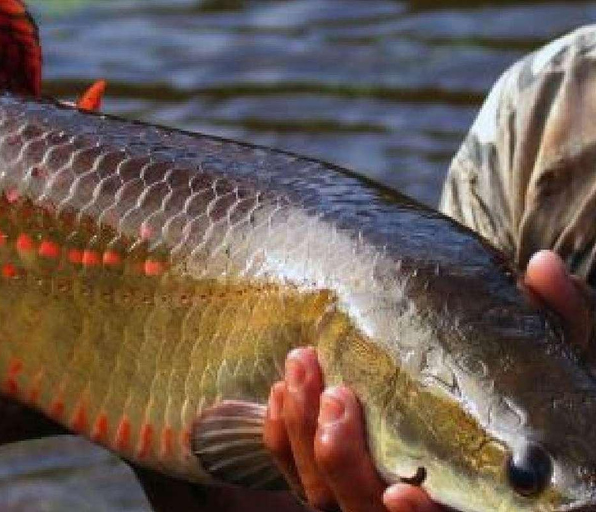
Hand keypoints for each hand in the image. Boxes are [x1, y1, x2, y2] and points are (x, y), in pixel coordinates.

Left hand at [261, 249, 593, 511]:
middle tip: (335, 393)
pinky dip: (282, 439)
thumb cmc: (523, 393)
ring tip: (299, 368)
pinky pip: (294, 473)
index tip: (403, 490)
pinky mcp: (332, 473)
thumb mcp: (553, 360)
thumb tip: (542, 265)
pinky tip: (282, 390)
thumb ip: (558, 321)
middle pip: (362, 510)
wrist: (481, 407)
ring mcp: (365, 492)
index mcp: (472, 499)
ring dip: (302, 435)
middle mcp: (413, 501)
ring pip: (320, 494)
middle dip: (340, 460)